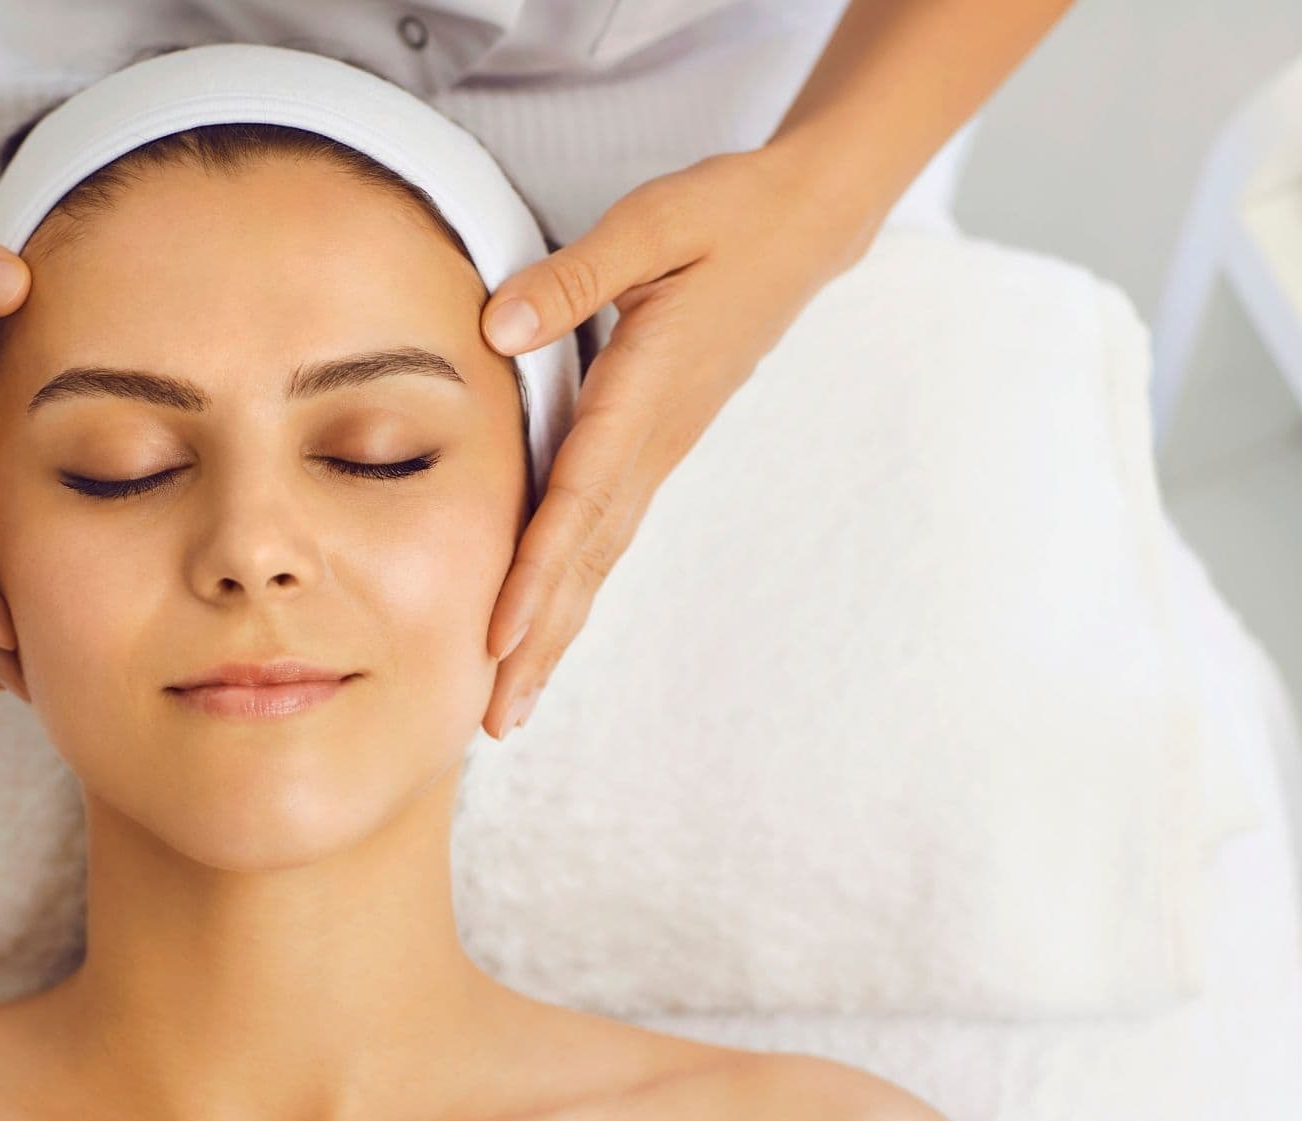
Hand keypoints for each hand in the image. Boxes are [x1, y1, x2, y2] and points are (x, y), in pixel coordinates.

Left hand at [475, 145, 881, 738]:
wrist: (805, 224)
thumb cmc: (727, 214)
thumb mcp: (652, 221)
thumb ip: (573, 276)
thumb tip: (497, 327)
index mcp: (645, 393)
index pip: (580, 500)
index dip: (536, 573)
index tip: (498, 640)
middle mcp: (654, 440)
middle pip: (588, 560)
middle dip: (542, 645)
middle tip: (496, 725)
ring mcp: (660, 450)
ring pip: (599, 558)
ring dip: (556, 634)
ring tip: (513, 706)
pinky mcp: (658, 444)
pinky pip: (606, 531)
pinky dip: (573, 587)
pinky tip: (547, 627)